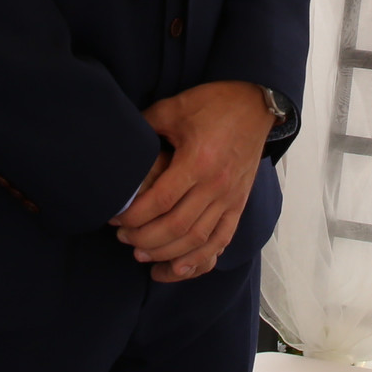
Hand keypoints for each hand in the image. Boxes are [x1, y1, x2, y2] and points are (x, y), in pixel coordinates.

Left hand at [112, 81, 275, 280]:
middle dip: (145, 239)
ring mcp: (230, 198)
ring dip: (167, 253)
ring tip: (143, 254)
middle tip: (123, 238)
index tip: (115, 219)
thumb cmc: (214, 104)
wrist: (256, 104)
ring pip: (197, 240)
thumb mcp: (175, 107)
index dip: (134, 215)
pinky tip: (179, 268)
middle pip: (176, 227)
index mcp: (198, 161)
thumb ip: (146, 125)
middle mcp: (216, 185)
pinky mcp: (239, 204)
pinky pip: (221, 240)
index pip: (160, 201)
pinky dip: (200, 259)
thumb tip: (122, 144)